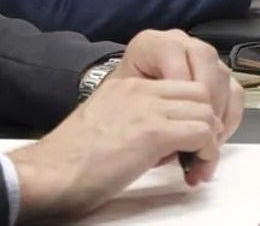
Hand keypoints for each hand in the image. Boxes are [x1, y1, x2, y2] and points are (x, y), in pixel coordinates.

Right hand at [9, 76, 222, 220]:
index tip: (191, 141)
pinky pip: (203, 134)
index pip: (181, 86)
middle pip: (200, 93)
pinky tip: (193, 171)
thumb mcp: (105, 125)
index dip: (194, 113)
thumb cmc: (68, 161)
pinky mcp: (152, 133)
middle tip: (201, 153)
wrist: (49, 173)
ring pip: (206, 111)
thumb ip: (134, 121)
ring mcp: (147, 109)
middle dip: (209, 124)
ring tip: (197, 165)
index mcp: (127, 86)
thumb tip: (164, 142)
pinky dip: (206, 155)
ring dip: (210, 142)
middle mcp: (140, 91)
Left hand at [116, 30, 243, 159]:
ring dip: (219, 112)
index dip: (180, 91)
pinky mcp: (217, 75)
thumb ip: (147, 109)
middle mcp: (179, 43)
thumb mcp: (125, 105)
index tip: (177, 123)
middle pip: (206, 61)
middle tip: (199, 133)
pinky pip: (234, 91)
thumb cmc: (122, 108)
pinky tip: (215, 137)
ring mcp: (201, 58)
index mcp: (152, 44)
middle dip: (206, 102)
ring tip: (206, 141)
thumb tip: (175, 133)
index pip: (175, 57)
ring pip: (223, 76)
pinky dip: (229, 116)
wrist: (124, 109)